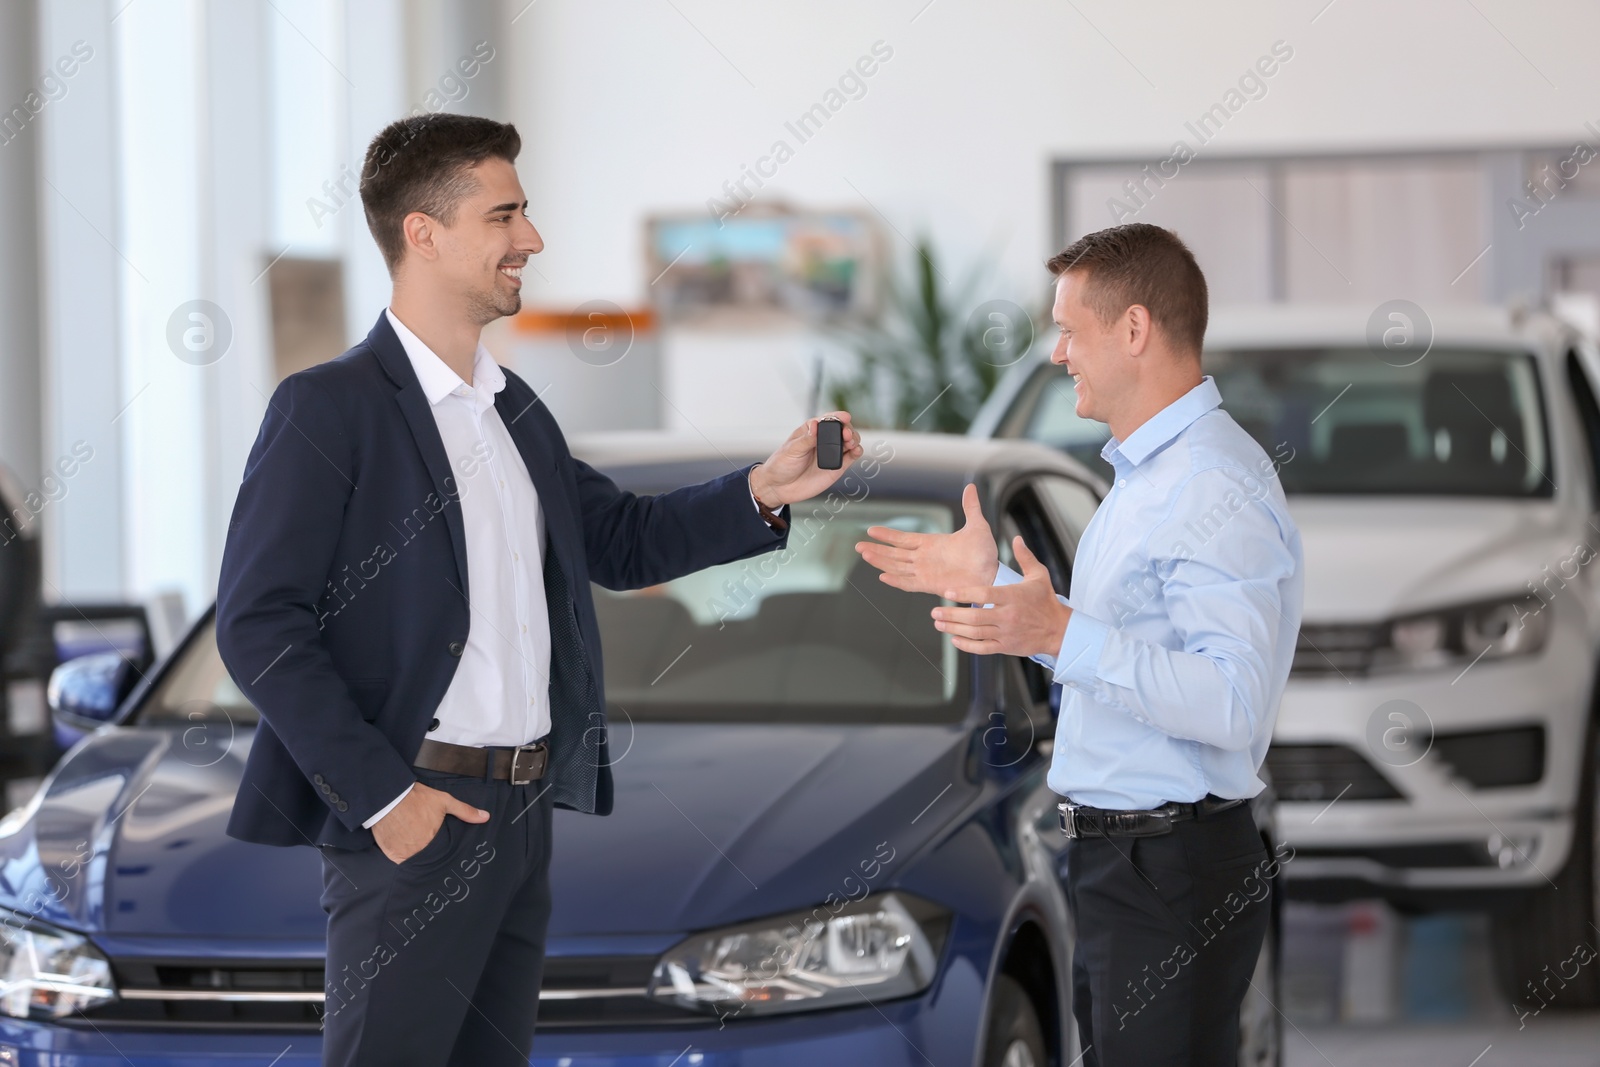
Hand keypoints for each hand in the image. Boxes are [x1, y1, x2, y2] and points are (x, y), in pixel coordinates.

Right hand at [370, 782, 489, 863]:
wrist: (387, 796)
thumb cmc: (416, 799)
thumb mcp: (444, 801)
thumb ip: (465, 811)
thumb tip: (486, 817)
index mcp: (433, 842)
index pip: (441, 854)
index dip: (441, 850)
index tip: (439, 844)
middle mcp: (418, 852)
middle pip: (427, 858)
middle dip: (428, 852)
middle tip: (424, 840)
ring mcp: (402, 854)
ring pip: (412, 860)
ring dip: (414, 853)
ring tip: (413, 841)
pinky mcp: (390, 852)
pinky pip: (398, 859)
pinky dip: (401, 853)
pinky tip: (402, 842)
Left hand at [748, 411, 863, 507]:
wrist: (779, 488)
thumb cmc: (781, 465)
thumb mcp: (791, 450)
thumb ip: (806, 439)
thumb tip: (816, 425)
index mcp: (812, 430)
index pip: (828, 420)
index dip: (838, 417)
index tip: (845, 416)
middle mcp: (824, 440)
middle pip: (842, 429)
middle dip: (848, 429)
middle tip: (847, 434)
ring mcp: (831, 453)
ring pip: (850, 441)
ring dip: (854, 439)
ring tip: (851, 443)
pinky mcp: (837, 467)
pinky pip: (851, 457)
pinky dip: (857, 452)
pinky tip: (856, 451)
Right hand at [856, 483, 997, 595]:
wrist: (993, 573)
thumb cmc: (985, 552)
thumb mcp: (977, 525)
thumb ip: (970, 507)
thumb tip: (970, 487)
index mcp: (931, 543)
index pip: (904, 539)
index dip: (888, 535)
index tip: (871, 530)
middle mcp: (924, 558)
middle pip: (895, 554)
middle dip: (877, 549)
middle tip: (858, 546)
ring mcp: (926, 572)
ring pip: (897, 567)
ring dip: (881, 561)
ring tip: (865, 555)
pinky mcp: (931, 585)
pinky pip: (909, 584)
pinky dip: (896, 581)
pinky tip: (883, 577)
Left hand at [930, 536, 1070, 657]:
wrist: (1060, 630)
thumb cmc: (1047, 601)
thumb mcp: (1039, 576)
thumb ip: (1025, 557)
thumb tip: (1017, 539)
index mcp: (1013, 596)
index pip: (984, 594)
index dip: (964, 593)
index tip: (947, 592)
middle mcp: (1008, 616)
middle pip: (975, 617)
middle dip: (952, 614)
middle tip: (934, 611)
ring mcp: (1006, 633)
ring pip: (976, 633)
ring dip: (954, 629)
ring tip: (938, 623)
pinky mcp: (1007, 647)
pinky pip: (983, 648)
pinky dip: (967, 645)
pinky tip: (954, 639)